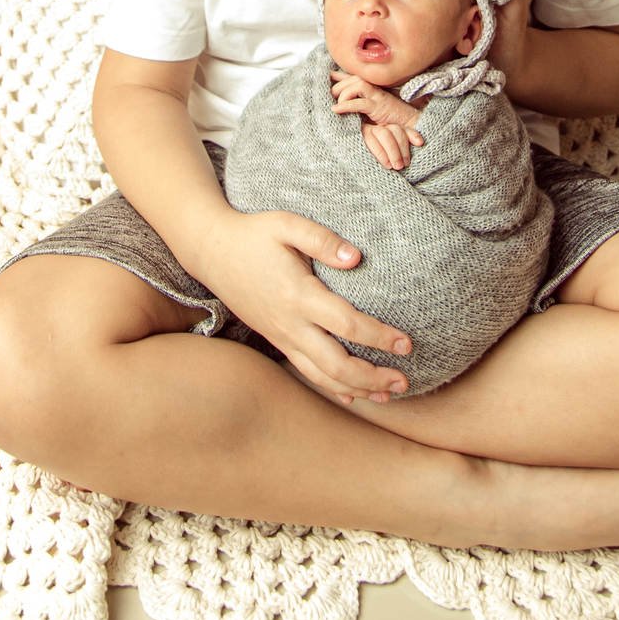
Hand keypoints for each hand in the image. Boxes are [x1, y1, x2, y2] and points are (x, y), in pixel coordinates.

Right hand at [193, 207, 412, 405]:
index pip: (346, 323)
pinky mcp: (276, 339)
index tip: (406, 343)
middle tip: (404, 379)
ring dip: (356, 388)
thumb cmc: (253, 234)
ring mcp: (281, 336)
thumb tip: (357, 258)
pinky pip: (306, 371)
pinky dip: (331, 387)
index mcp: (297, 294)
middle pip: (336, 364)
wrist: (211, 251)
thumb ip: (322, 239)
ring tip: (387, 393)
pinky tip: (351, 395)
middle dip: (372, 376)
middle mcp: (289, 323)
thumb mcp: (286, 224)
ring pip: (321, 375)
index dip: (379, 337)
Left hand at [330, 71, 423, 169]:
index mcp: (374, 88)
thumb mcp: (371, 111)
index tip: (330, 75)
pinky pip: (360, 102)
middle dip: (339, 87)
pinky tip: (337, 110)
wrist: (411, 125)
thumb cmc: (392, 120)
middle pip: (353, 78)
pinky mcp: (379, 106)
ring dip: (343, 94)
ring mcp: (378, 95)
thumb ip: (360, 103)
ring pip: (356, 85)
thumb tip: (342, 104)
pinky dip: (346, 105)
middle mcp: (376, 88)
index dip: (341, 75)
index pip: (354, 76)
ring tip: (337, 105)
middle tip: (332, 98)